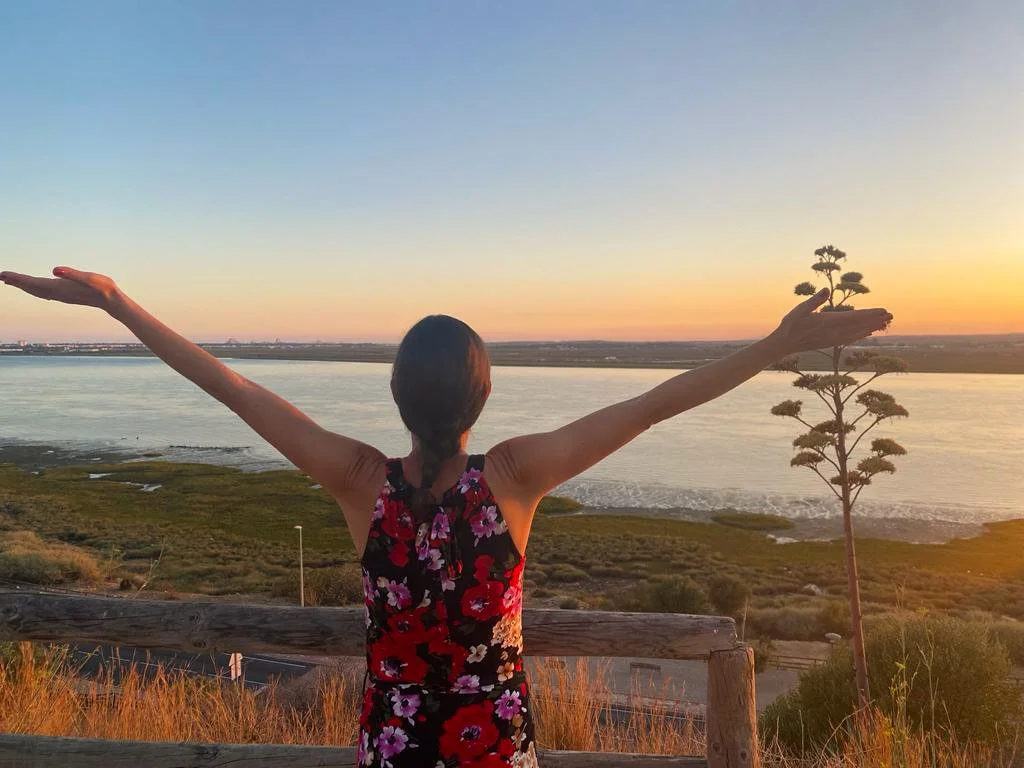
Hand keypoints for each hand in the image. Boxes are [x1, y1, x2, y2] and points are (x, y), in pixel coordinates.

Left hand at [0, 267, 119, 309]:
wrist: (112, 301)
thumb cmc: (103, 288)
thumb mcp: (89, 277)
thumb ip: (71, 274)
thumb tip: (54, 270)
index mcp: (59, 287)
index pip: (33, 283)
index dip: (17, 279)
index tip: (2, 275)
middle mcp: (58, 293)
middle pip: (31, 288)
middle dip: (15, 282)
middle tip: (0, 276)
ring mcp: (62, 295)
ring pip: (37, 291)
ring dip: (23, 286)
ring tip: (11, 281)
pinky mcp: (66, 295)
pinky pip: (44, 292)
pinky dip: (34, 289)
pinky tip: (33, 288)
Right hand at [770, 288, 892, 354]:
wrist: (783, 344)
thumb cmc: (790, 325)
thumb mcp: (800, 309)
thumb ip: (814, 300)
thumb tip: (826, 290)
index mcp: (828, 322)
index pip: (854, 317)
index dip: (870, 314)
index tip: (884, 311)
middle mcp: (833, 332)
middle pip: (860, 325)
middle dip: (876, 320)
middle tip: (892, 315)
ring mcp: (833, 339)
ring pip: (857, 333)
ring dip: (871, 327)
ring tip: (885, 323)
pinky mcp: (830, 342)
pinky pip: (850, 338)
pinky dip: (861, 334)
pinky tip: (867, 332)